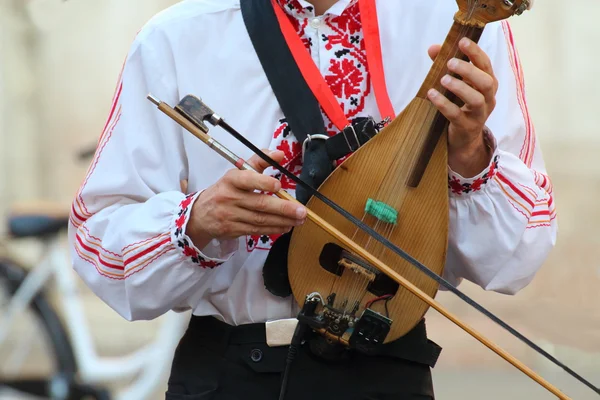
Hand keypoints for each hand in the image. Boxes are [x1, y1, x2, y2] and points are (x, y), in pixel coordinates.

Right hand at [187, 150, 306, 248]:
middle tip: (301, 211)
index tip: (279, 186)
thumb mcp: (238, 173)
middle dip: (283, 208)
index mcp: (231, 179)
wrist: (201, 214)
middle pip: (260, 204)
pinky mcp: (233, 230)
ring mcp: (230, 216)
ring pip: (261, 219)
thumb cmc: (225, 190)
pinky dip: (274, 229)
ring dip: (283, 221)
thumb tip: (280, 154)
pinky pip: (257, 230)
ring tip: (299, 219)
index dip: (263, 183)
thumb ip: (259, 161)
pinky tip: (286, 226)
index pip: (247, 180)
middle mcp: (230, 197)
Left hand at [427, 38, 495, 176]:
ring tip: (443, 79)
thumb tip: (433, 48)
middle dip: (469, 70)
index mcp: (488, 84)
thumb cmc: (460, 105)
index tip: (462, 41)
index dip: (476, 52)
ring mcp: (479, 114)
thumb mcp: (455, 83)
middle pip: (486, 82)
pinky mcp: (467, 127)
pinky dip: (444, 104)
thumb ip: (444, 64)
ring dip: (460, 87)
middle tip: (450, 63)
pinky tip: (432, 94)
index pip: (486, 65)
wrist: (464, 138)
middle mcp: (488, 98)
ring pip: (476, 99)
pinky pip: (457, 115)